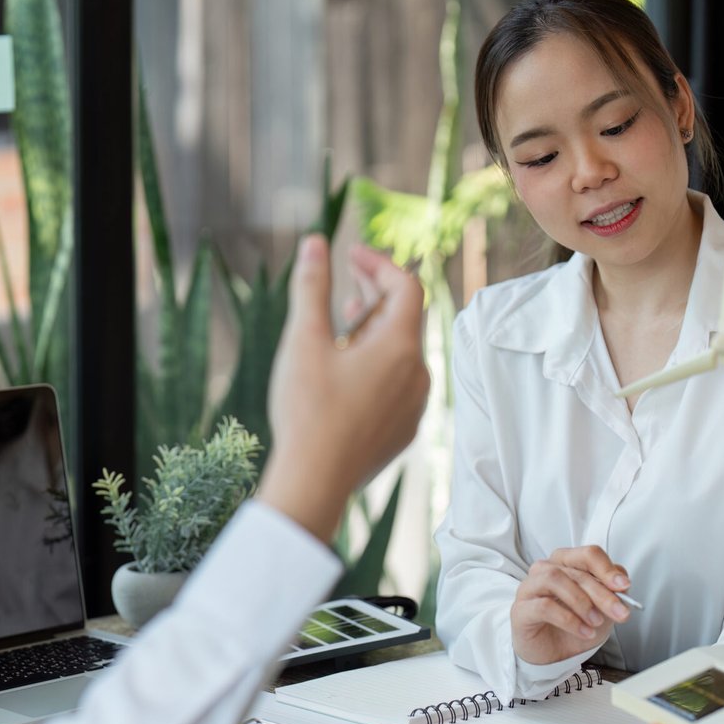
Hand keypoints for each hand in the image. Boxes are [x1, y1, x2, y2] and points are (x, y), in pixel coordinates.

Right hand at [256, 237, 428, 539]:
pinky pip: (398, 384)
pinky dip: (378, 364)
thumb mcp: (305, 340)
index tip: (350, 255)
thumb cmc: (308, 409)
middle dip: (377, 294)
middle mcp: (418, 374)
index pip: (406, 287)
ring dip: (376, 330)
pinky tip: (346, 371)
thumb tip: (315, 242)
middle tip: (346, 280)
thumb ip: (313, 287)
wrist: (315, 481)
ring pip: (402, 353)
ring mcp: (414, 406)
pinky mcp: (403, 430)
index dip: (380, 264)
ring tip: (343, 324)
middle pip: (406, 319)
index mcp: (400, 347)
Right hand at [511, 545, 634, 665]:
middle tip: (619, 612)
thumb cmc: (574, 627)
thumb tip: (622, 583)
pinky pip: (544, 606)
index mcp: (566, 564)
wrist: (554, 656)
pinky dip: (569, 619)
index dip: (607, 568)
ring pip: (554, 578)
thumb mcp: (602, 610)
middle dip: (601, 592)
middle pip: (575, 570)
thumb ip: (612, 593)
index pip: (587, 554)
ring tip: (596, 622)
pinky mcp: (520, 609)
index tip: (624, 586)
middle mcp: (545, 570)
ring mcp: (529, 588)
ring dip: (581, 602)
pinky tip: (584, 631)